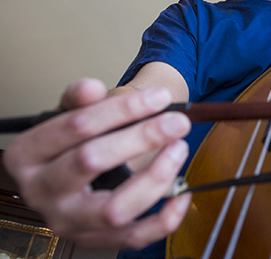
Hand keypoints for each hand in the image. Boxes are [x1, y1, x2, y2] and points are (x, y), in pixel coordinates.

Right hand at [3, 78, 191, 248]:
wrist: (84, 166)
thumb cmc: (81, 137)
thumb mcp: (73, 111)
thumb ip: (80, 97)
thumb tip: (91, 89)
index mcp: (27, 155)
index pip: (76, 126)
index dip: (122, 109)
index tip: (159, 98)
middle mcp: (41, 192)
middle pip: (91, 161)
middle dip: (141, 138)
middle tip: (176, 122)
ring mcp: (68, 221)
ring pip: (114, 209)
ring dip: (155, 178)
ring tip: (179, 149)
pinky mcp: (95, 240)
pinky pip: (134, 238)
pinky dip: (164, 219)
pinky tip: (182, 194)